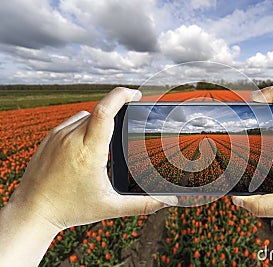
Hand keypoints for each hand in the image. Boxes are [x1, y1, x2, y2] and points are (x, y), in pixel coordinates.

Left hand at [0, 87, 176, 265]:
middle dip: (115, 114)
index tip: (136, 95)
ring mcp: (57, 136)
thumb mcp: (111, 207)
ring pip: (85, 116)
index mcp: (89, 151)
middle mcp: (71, 138)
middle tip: (127, 125)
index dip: (122, 96)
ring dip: (99, 122)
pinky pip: (72, 122)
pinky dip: (84, 127)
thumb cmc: (71, 209)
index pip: (105, 110)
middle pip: (99, 112)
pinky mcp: (49, 138)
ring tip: (104, 142)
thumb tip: (168, 202)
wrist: (32, 212)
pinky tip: (85, 145)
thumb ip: (143, 204)